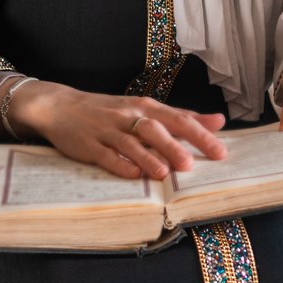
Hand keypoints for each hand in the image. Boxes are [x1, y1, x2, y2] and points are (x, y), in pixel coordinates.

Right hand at [12, 82, 226, 179]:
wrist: (61, 107)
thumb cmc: (111, 111)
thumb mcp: (146, 109)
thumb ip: (182, 117)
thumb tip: (218, 121)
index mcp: (146, 107)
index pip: (178, 119)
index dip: (200, 134)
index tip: (221, 151)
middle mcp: (129, 116)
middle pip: (156, 128)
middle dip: (175, 145)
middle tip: (194, 163)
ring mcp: (108, 130)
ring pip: (131, 142)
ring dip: (148, 156)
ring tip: (165, 172)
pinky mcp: (89, 145)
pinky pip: (105, 155)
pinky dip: (119, 164)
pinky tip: (131, 175)